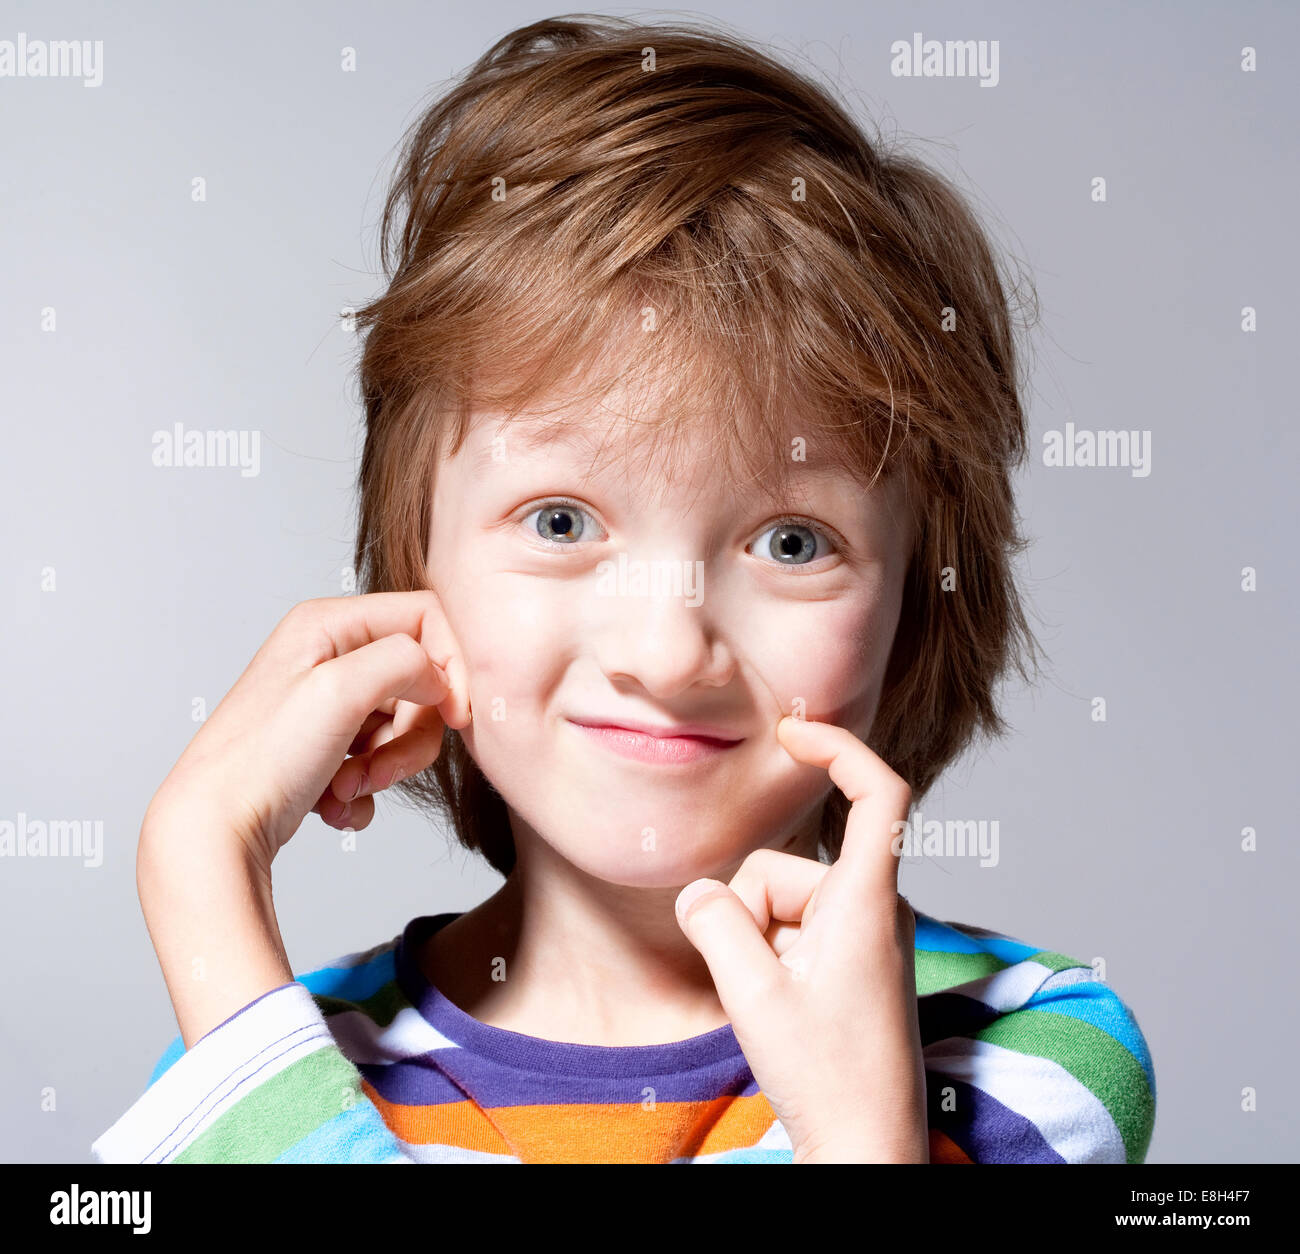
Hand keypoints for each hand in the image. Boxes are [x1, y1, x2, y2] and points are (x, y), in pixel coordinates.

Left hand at [141, 591, 470, 877]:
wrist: (214, 832)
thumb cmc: (261, 760)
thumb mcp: (341, 689)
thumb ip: (407, 661)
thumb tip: (440, 678)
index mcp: (328, 624)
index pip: (426, 618)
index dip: (451, 665)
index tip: (455, 717)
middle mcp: (327, 655)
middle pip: (421, 681)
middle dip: (410, 735)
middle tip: (377, 768)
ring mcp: (327, 703)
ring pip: (405, 727)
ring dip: (387, 767)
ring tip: (345, 788)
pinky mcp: (326, 747)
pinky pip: (380, 761)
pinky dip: (367, 788)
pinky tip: (333, 803)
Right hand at [674, 716, 927, 1162]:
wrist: (865, 1146)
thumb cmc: (827, 1076)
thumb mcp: (753, 995)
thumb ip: (715, 925)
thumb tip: (699, 891)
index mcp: (865, 903)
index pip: (879, 795)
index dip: (841, 749)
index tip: (793, 732)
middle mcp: (869, 910)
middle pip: (787, 866)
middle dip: (749, 910)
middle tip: (756, 980)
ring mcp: (858, 938)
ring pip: (780, 903)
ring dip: (756, 943)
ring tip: (771, 1002)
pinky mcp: (846, 962)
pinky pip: (790, 931)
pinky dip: (768, 957)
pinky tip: (776, 1007)